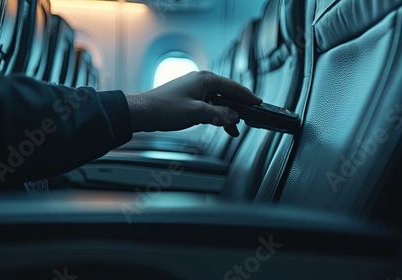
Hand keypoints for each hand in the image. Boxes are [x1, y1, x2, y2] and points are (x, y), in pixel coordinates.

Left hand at [125, 71, 261, 136]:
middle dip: (237, 107)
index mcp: (205, 79)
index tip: (258, 103)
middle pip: (227, 94)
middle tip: (249, 118)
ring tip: (234, 128)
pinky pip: (209, 105)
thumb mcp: (196, 113)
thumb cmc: (164, 108)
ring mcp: (194, 89)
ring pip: (218, 101)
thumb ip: (219, 114)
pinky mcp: (189, 98)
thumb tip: (234, 115)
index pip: (233, 87)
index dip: (247, 96)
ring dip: (226, 114)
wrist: (143, 112)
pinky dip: (216, 115)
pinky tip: (220, 125)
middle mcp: (201, 81)